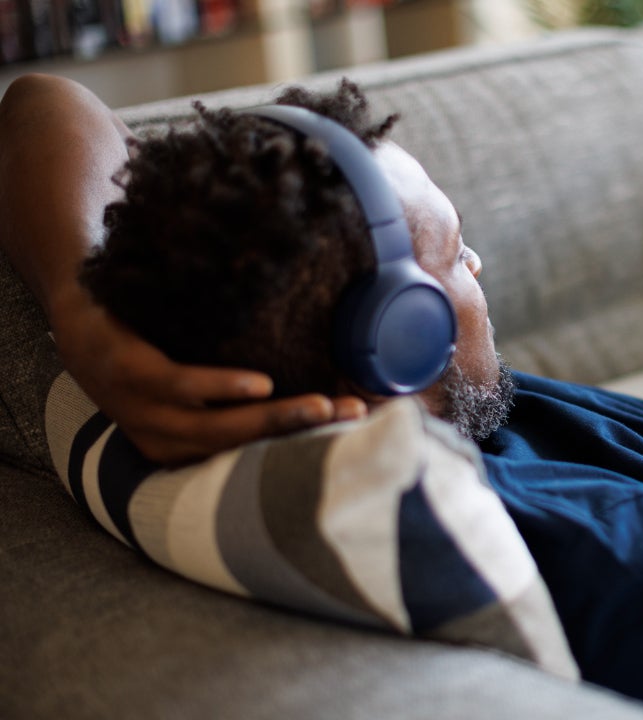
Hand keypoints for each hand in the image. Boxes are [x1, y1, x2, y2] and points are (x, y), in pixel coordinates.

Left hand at [50, 295, 366, 465]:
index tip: (359, 429)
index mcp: (182, 449)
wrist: (78, 306)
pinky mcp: (128, 373)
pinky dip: (222, 387)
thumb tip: (315, 381)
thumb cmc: (150, 346)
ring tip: (321, 407)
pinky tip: (260, 384)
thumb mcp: (192, 379)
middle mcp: (163, 441)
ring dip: (275, 417)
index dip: (307, 446)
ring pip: (217, 426)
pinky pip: (180, 386)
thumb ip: (240, 392)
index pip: (251, 457)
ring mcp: (142, 411)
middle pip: (242, 447)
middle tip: (352, 421)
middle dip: (303, 436)